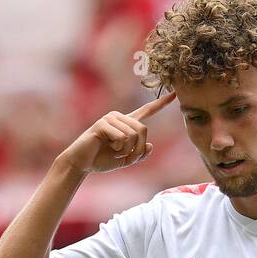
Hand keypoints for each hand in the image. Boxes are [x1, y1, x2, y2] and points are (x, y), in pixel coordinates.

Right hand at [60, 92, 174, 174]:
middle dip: (137, 149)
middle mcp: (120, 117)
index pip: (147, 111)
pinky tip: (107, 147)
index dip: (161, 103)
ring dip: (126, 150)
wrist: (82, 163)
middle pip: (143, 130)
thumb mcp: (126, 160)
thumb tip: (150, 145)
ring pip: (133, 135)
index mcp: (127, 123)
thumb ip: (140, 154)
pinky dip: (118, 149)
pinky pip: (122, 137)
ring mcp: (111, 118)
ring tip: (114, 151)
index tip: (174, 94)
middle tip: (126, 157)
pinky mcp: (103, 124)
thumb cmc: (102, 160)